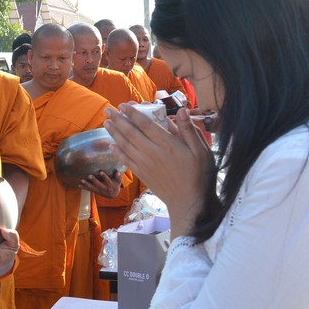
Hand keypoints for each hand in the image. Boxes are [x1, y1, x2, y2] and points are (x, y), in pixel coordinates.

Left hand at [80, 170, 123, 198]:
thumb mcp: (118, 182)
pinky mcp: (95, 191)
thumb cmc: (115, 185)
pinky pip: (89, 190)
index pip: (107, 181)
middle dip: (94, 180)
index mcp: (110, 185)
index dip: (104, 176)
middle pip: (99, 185)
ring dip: (87, 184)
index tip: (101, 172)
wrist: (112, 195)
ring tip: (82, 180)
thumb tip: (117, 172)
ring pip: (93, 188)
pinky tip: (79, 185)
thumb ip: (118, 177)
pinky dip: (84, 188)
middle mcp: (104, 188)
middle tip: (89, 175)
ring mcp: (99, 191)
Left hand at [104, 106, 212, 236]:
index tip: (123, 105)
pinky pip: (126, 161)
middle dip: (118, 120)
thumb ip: (189, 130)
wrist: (189, 202)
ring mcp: (145, 165)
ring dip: (114, 133)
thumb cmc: (199, 175)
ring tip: (106, 123)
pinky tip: (111, 145)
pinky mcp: (142, 175)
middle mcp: (152, 153)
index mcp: (167, 144)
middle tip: (107, 110)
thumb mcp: (202, 151)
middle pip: (131, 133)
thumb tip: (181, 110)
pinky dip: (118, 152)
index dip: (133, 114)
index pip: (145, 124)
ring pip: (125, 145)